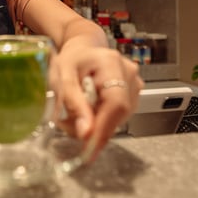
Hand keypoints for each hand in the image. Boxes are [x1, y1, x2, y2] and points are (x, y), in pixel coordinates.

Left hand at [56, 47, 142, 161]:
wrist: (83, 50)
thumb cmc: (72, 59)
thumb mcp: (62, 77)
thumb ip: (73, 103)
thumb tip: (85, 132)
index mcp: (111, 63)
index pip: (116, 103)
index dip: (104, 128)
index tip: (89, 147)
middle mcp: (129, 73)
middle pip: (119, 114)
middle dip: (95, 127)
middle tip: (71, 125)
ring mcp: (134, 83)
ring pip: (119, 118)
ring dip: (97, 123)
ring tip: (77, 110)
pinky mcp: (133, 93)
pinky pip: (119, 115)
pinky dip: (102, 117)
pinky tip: (90, 107)